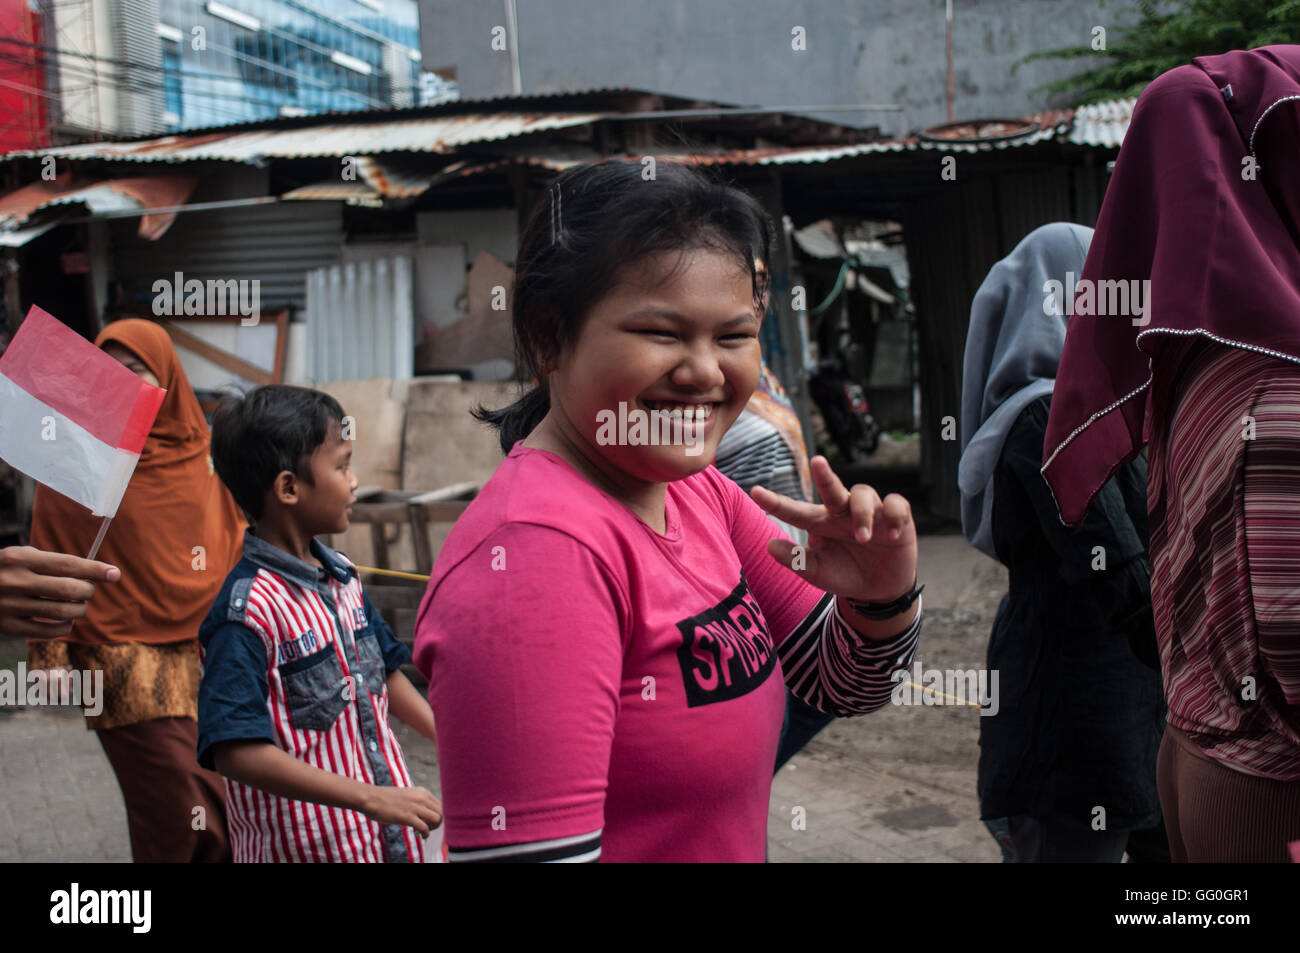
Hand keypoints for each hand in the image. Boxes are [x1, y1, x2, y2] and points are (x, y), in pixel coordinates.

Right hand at [0, 546, 120, 638]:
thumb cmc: (3, 571)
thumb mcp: (19, 557)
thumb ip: (51, 563)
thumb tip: (94, 572)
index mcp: (18, 558)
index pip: (67, 564)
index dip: (95, 569)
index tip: (115, 573)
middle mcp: (14, 581)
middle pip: (69, 590)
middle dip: (87, 591)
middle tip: (87, 590)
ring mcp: (9, 606)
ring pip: (63, 612)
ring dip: (79, 610)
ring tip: (77, 605)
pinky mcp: (7, 626)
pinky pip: (49, 631)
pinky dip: (65, 627)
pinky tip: (66, 621)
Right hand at [360, 785, 442, 835]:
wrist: (371, 798)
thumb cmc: (386, 799)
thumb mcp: (407, 795)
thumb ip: (418, 802)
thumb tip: (426, 813)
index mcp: (422, 792)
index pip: (440, 805)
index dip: (438, 815)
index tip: (431, 821)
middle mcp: (422, 798)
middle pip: (441, 812)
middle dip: (438, 823)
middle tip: (429, 828)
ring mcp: (415, 807)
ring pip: (437, 819)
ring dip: (433, 828)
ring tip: (425, 831)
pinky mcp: (408, 817)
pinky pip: (425, 828)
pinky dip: (426, 834)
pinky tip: (422, 835)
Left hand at [751, 455, 917, 602]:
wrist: (879, 590)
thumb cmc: (844, 574)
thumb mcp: (817, 573)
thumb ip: (796, 560)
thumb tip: (769, 545)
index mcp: (820, 522)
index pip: (795, 509)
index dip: (775, 502)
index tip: (754, 492)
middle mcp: (842, 511)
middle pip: (832, 488)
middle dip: (824, 475)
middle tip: (817, 462)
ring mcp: (870, 511)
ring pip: (864, 493)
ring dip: (862, 513)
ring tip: (863, 537)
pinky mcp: (896, 518)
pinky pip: (897, 504)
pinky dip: (894, 516)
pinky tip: (891, 534)